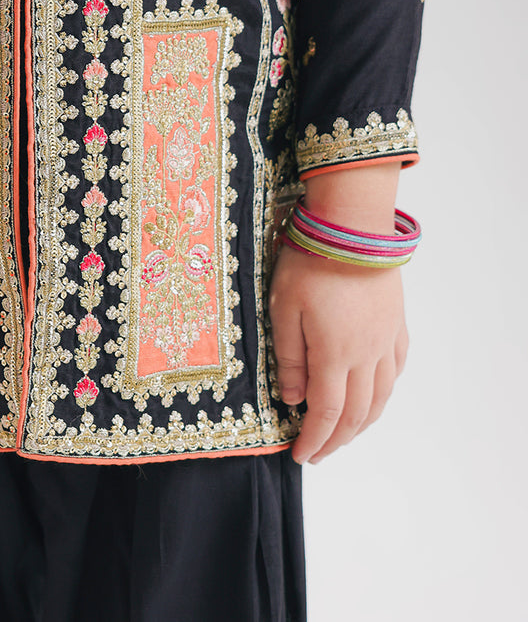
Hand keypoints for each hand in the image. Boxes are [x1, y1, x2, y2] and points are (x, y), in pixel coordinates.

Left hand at [268, 243, 407, 463]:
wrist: (353, 225)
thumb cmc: (310, 262)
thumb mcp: (284, 308)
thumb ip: (289, 357)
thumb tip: (292, 399)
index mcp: (335, 355)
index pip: (327, 414)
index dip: (314, 440)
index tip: (300, 455)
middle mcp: (366, 355)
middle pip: (356, 414)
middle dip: (336, 440)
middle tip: (318, 453)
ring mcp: (385, 340)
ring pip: (380, 397)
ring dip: (362, 424)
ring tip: (343, 434)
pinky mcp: (396, 323)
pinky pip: (395, 370)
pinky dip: (383, 393)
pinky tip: (373, 395)